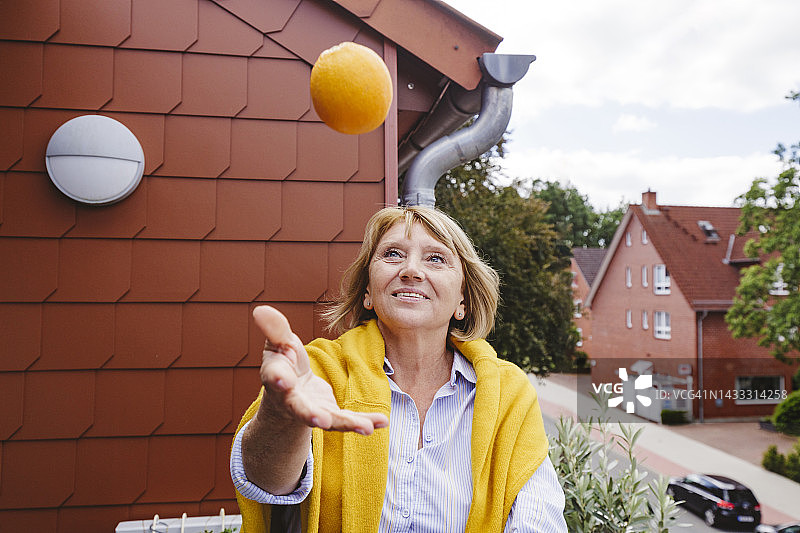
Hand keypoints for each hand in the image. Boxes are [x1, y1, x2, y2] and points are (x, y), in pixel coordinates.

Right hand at [253, 305, 388, 434]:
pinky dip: (364, 421)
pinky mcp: (330, 415)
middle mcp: (292, 400)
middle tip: (320, 421)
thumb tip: (260, 309)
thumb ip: (275, 329)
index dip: (278, 379)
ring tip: (365, 427)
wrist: (288, 391)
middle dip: (310, 415)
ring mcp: (312, 411)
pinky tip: (382, 421)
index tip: (284, 380)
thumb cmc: (283, 361)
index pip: (274, 378)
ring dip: (346, 423)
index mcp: (277, 377)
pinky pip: (347, 420)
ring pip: (328, 419)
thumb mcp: (278, 343)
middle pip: (299, 409)